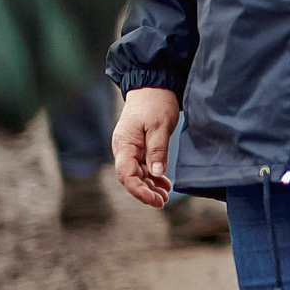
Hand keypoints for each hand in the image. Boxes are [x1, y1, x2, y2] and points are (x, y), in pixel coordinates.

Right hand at [111, 87, 179, 207]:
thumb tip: (156, 173)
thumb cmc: (155, 103)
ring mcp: (131, 149)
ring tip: (165, 197)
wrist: (153, 87)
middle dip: (145, 192)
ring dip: (150, 186)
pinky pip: (144, 167)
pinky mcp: (140, 147)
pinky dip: (154, 177)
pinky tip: (165, 185)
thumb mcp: (160, 126)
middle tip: (162, 202)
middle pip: (131, 178)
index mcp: (124, 145)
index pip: (126, 175)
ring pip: (138, 174)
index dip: (139, 190)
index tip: (154, 200)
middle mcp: (124, 149)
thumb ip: (157, 150)